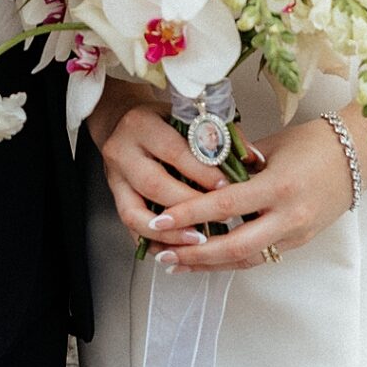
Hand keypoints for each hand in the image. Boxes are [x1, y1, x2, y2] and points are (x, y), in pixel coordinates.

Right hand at [89, 85, 227, 248]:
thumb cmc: (161, 120)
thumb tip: (252, 157)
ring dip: (169, 233)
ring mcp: (114, 178)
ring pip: (136, 213)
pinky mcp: (114, 198)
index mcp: (142, 125)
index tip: (226, 188)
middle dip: (189, 207)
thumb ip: (218, 134)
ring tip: (198, 240)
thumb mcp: (185, 116)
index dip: (201, 172)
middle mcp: (122, 151)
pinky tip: (176, 249)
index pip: (174, 151)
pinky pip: (130, 227)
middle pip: (154, 185)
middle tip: (219, 218)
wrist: (122, 122)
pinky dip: (154, 242)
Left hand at [144, 117, 360, 270]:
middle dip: (194, 252)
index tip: (161, 219)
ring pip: (245, 260)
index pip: (226, 205)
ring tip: (176, 262)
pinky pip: (259, 257)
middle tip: (162, 252)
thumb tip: (201, 171)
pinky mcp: (298, 243)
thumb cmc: (312, 143)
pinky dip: (231, 261)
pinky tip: (208, 260)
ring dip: (208, 264)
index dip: (190, 214)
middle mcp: (287, 217)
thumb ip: (237, 162)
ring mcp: (295, 235)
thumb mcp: (271, 146)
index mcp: (278, 186)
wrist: (355, 157)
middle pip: (234, 246)